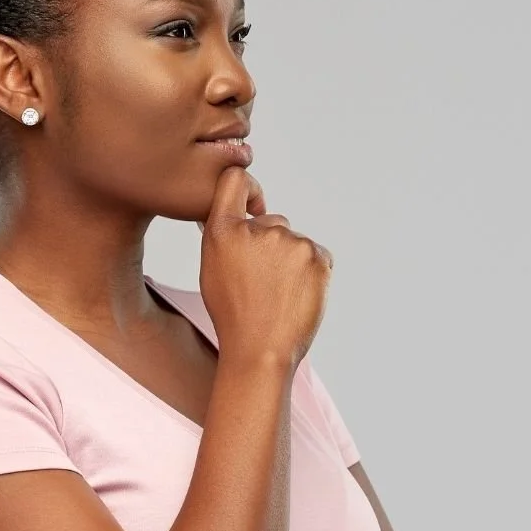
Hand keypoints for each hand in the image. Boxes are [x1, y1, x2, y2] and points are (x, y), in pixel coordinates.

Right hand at [195, 165, 333, 368]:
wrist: (260, 350)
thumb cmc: (233, 316)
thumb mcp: (212, 270)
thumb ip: (224, 236)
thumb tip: (237, 216)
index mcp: (223, 231)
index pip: (235, 180)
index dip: (248, 189)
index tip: (253, 206)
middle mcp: (256, 229)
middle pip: (272, 221)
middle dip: (270, 245)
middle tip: (264, 282)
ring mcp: (289, 241)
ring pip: (295, 242)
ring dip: (291, 261)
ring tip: (279, 294)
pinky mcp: (317, 255)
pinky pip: (318, 256)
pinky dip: (312, 273)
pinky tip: (296, 295)